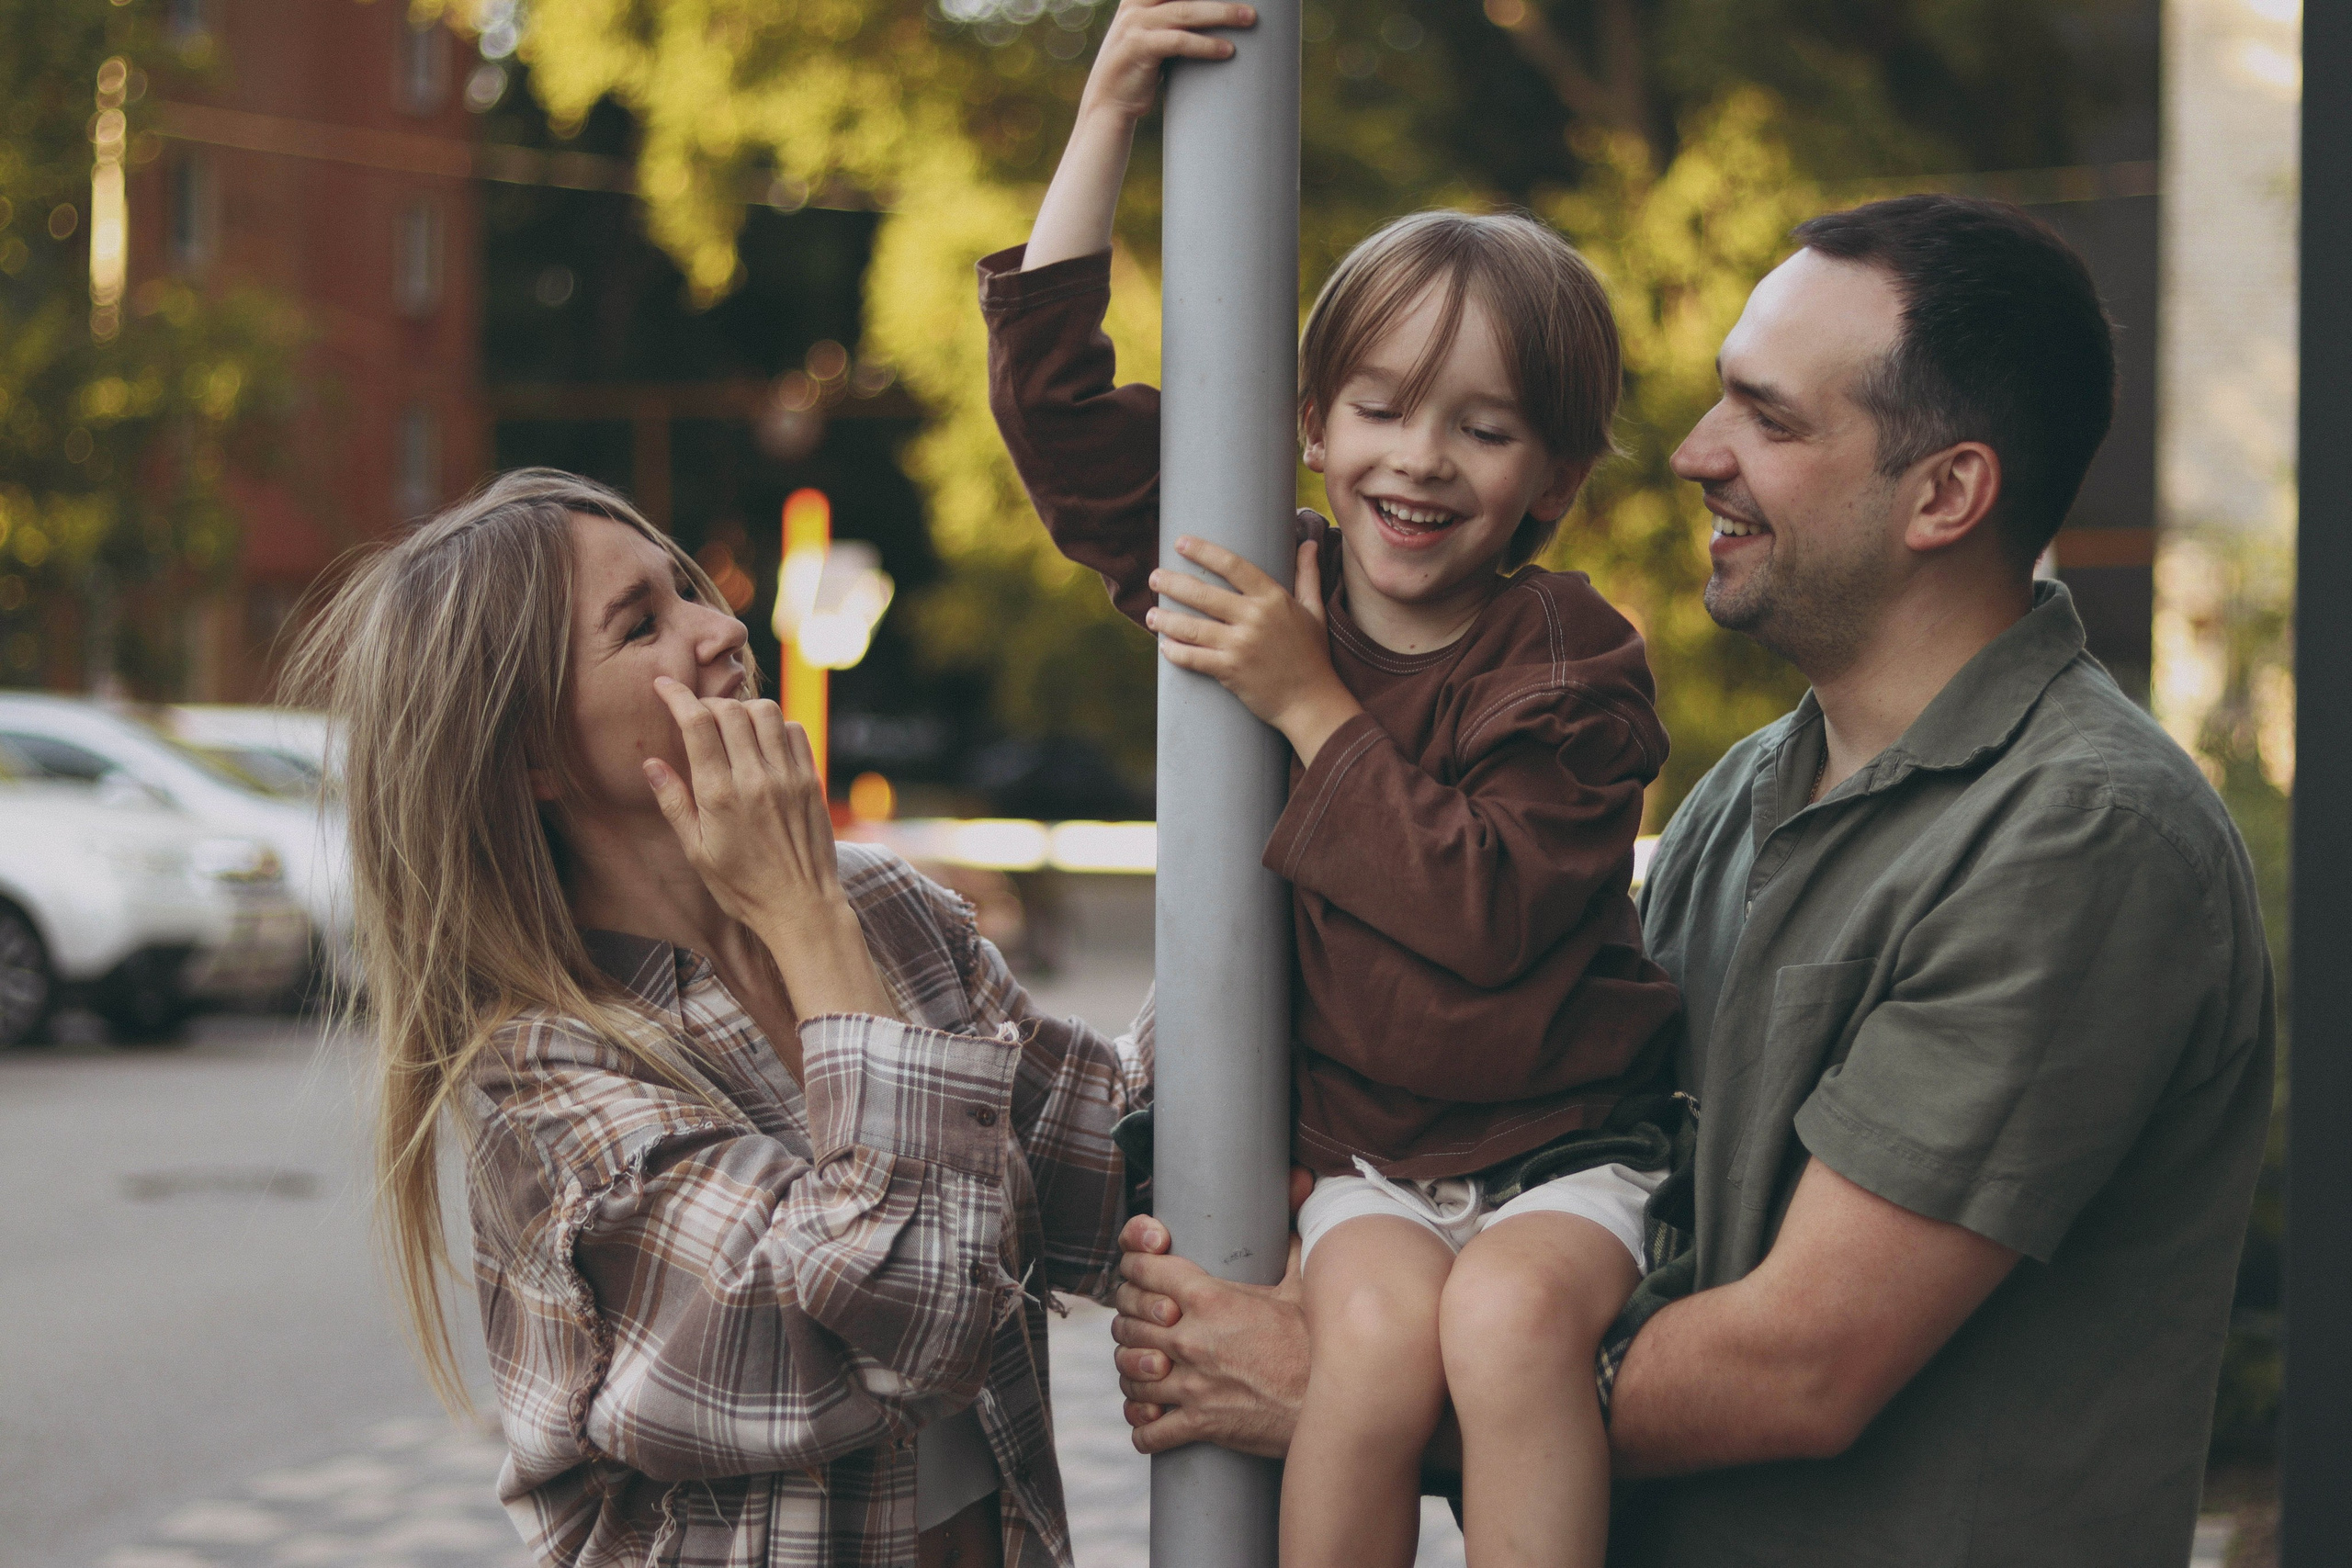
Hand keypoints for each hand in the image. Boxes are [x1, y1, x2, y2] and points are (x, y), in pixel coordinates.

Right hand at [645, 677, 894, 1018]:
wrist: (801, 906)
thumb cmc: (742, 887)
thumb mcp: (696, 852)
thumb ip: (674, 803)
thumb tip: (651, 763)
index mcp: (719, 795)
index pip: (697, 723)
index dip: (677, 696)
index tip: (663, 685)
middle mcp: (755, 779)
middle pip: (731, 710)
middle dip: (708, 702)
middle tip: (697, 714)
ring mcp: (788, 777)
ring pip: (766, 712)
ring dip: (744, 708)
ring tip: (731, 725)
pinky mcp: (811, 781)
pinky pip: (795, 731)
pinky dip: (776, 725)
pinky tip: (763, 742)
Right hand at [1080, 0, 1255, 126]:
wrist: (1106, 105)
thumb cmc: (1138, 71)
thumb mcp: (1152, 36)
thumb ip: (1172, 20)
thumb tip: (1211, 12)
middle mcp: (1134, 5)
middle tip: (1251, 2)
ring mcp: (1134, 25)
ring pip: (1185, 11)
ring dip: (1221, 13)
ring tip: (1249, 18)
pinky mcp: (1138, 48)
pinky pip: (1178, 41)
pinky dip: (1205, 45)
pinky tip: (1227, 50)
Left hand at [1109, 1213, 1308, 1457]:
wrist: (1335, 1400)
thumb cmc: (1318, 1343)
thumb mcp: (1302, 1285)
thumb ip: (1290, 1244)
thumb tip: (1301, 1195)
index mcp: (1210, 1298)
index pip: (1143, 1270)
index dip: (1132, 1267)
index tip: (1135, 1272)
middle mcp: (1192, 1338)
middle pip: (1127, 1323)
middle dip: (1127, 1321)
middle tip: (1139, 1324)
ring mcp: (1192, 1384)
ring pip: (1129, 1375)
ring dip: (1132, 1372)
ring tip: (1142, 1370)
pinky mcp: (1199, 1424)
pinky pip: (1149, 1431)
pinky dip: (1143, 1428)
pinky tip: (1148, 1422)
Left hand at [1146, 535, 1362, 766]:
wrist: (1312, 702)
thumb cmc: (1312, 655)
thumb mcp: (1315, 611)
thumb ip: (1308, 575)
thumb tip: (1309, 543)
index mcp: (1273, 599)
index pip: (1233, 566)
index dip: (1204, 552)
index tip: (1181, 542)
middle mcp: (1255, 618)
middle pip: (1204, 594)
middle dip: (1173, 583)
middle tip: (1154, 578)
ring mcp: (1241, 645)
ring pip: (1192, 627)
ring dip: (1166, 619)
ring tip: (1151, 615)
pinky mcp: (1230, 671)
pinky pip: (1194, 659)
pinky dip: (1176, 653)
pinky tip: (1164, 647)